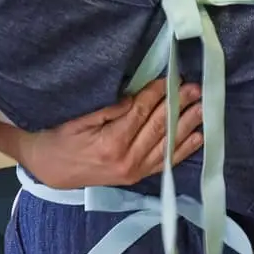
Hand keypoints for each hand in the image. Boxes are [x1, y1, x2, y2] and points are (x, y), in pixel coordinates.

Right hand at [17, 79, 204, 189]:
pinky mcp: (138, 176)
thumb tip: (133, 97)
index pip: (141, 112)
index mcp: (111, 143)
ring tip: (203, 107)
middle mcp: (128, 159)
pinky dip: (183, 149)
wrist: (50, 171)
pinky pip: (165, 162)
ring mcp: (135, 170)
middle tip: (195, 87)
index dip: (157, 93)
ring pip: (168, 144)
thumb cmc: (59, 139)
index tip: (171, 77)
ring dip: (187, 124)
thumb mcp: (76, 120)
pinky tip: (198, 136)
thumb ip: (107, 109)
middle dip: (179, 105)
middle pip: (159, 127)